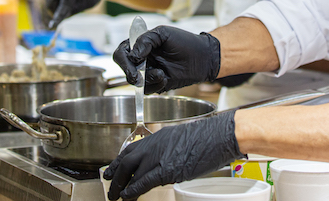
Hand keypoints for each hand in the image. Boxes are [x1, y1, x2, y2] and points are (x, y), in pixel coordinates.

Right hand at [44, 0, 110, 28]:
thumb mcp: (90, 1)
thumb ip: (76, 9)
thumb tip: (60, 17)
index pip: (63, 3)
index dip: (58, 16)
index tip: (52, 25)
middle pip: (51, 5)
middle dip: (57, 12)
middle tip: (69, 11)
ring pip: (49, 3)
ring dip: (57, 7)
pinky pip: (49, 0)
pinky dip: (56, 3)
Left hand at [104, 110, 241, 199]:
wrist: (219, 135)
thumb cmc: (208, 138)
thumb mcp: (182, 140)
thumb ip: (167, 151)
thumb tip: (161, 165)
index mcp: (159, 136)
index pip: (131, 149)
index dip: (119, 161)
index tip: (112, 170)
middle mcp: (155, 145)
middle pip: (126, 160)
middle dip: (115, 174)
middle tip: (108, 185)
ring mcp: (160, 156)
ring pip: (131, 172)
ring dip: (121, 186)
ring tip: (115, 196)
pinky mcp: (166, 169)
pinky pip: (143, 181)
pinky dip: (133, 190)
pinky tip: (127, 197)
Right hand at [113, 26, 219, 93]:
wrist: (202, 57)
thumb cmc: (184, 42)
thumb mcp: (163, 34)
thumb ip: (145, 40)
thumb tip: (133, 55)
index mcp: (140, 45)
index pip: (121, 53)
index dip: (124, 60)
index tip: (134, 62)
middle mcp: (142, 59)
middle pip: (125, 69)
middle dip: (131, 74)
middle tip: (138, 77)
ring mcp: (148, 72)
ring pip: (136, 82)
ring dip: (147, 79)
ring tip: (161, 74)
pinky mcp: (156, 84)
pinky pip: (148, 90)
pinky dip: (155, 85)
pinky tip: (166, 78)